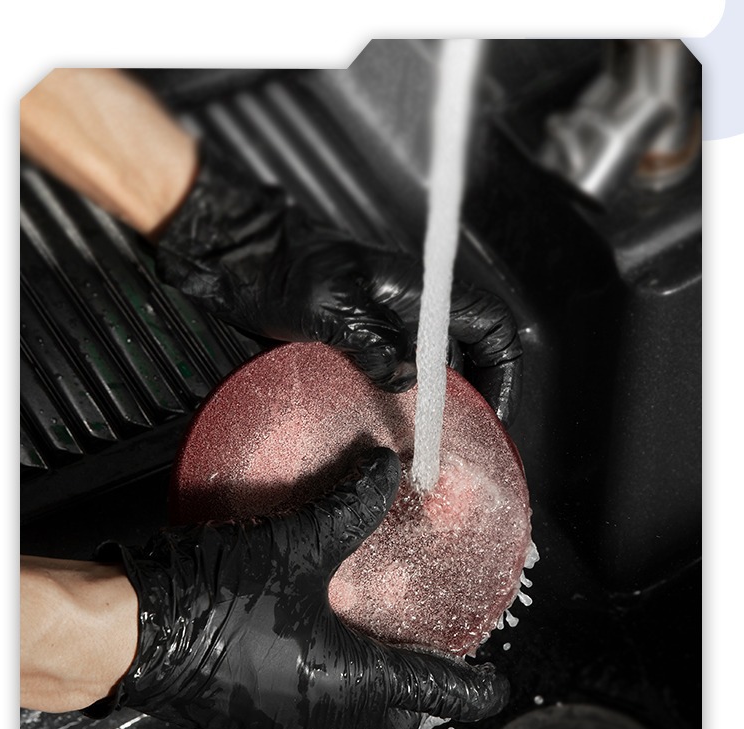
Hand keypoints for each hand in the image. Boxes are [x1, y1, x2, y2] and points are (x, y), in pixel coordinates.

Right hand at [92, 448, 508, 728]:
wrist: (130, 630)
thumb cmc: (216, 598)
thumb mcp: (298, 543)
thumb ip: (351, 506)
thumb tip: (386, 472)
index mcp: (347, 682)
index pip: (431, 692)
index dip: (469, 689)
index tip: (492, 688)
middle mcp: (319, 713)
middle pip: (389, 718)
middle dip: (412, 693)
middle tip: (418, 651)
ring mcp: (279, 720)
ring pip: (344, 713)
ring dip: (363, 681)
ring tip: (364, 632)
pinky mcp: (246, 711)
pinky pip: (302, 703)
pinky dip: (320, 675)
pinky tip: (303, 630)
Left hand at [155, 147, 522, 426]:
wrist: (239, 266)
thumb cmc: (282, 265)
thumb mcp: (330, 303)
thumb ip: (373, 341)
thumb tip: (402, 377)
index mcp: (422, 293)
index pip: (492, 328)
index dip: (504, 373)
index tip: (494, 412)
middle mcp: (412, 315)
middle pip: (463, 364)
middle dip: (464, 405)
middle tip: (449, 447)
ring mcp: (387, 333)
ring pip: (425, 381)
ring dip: (424, 414)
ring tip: (414, 449)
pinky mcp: (360, 350)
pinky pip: (391, 386)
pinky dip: (391, 412)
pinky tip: (378, 435)